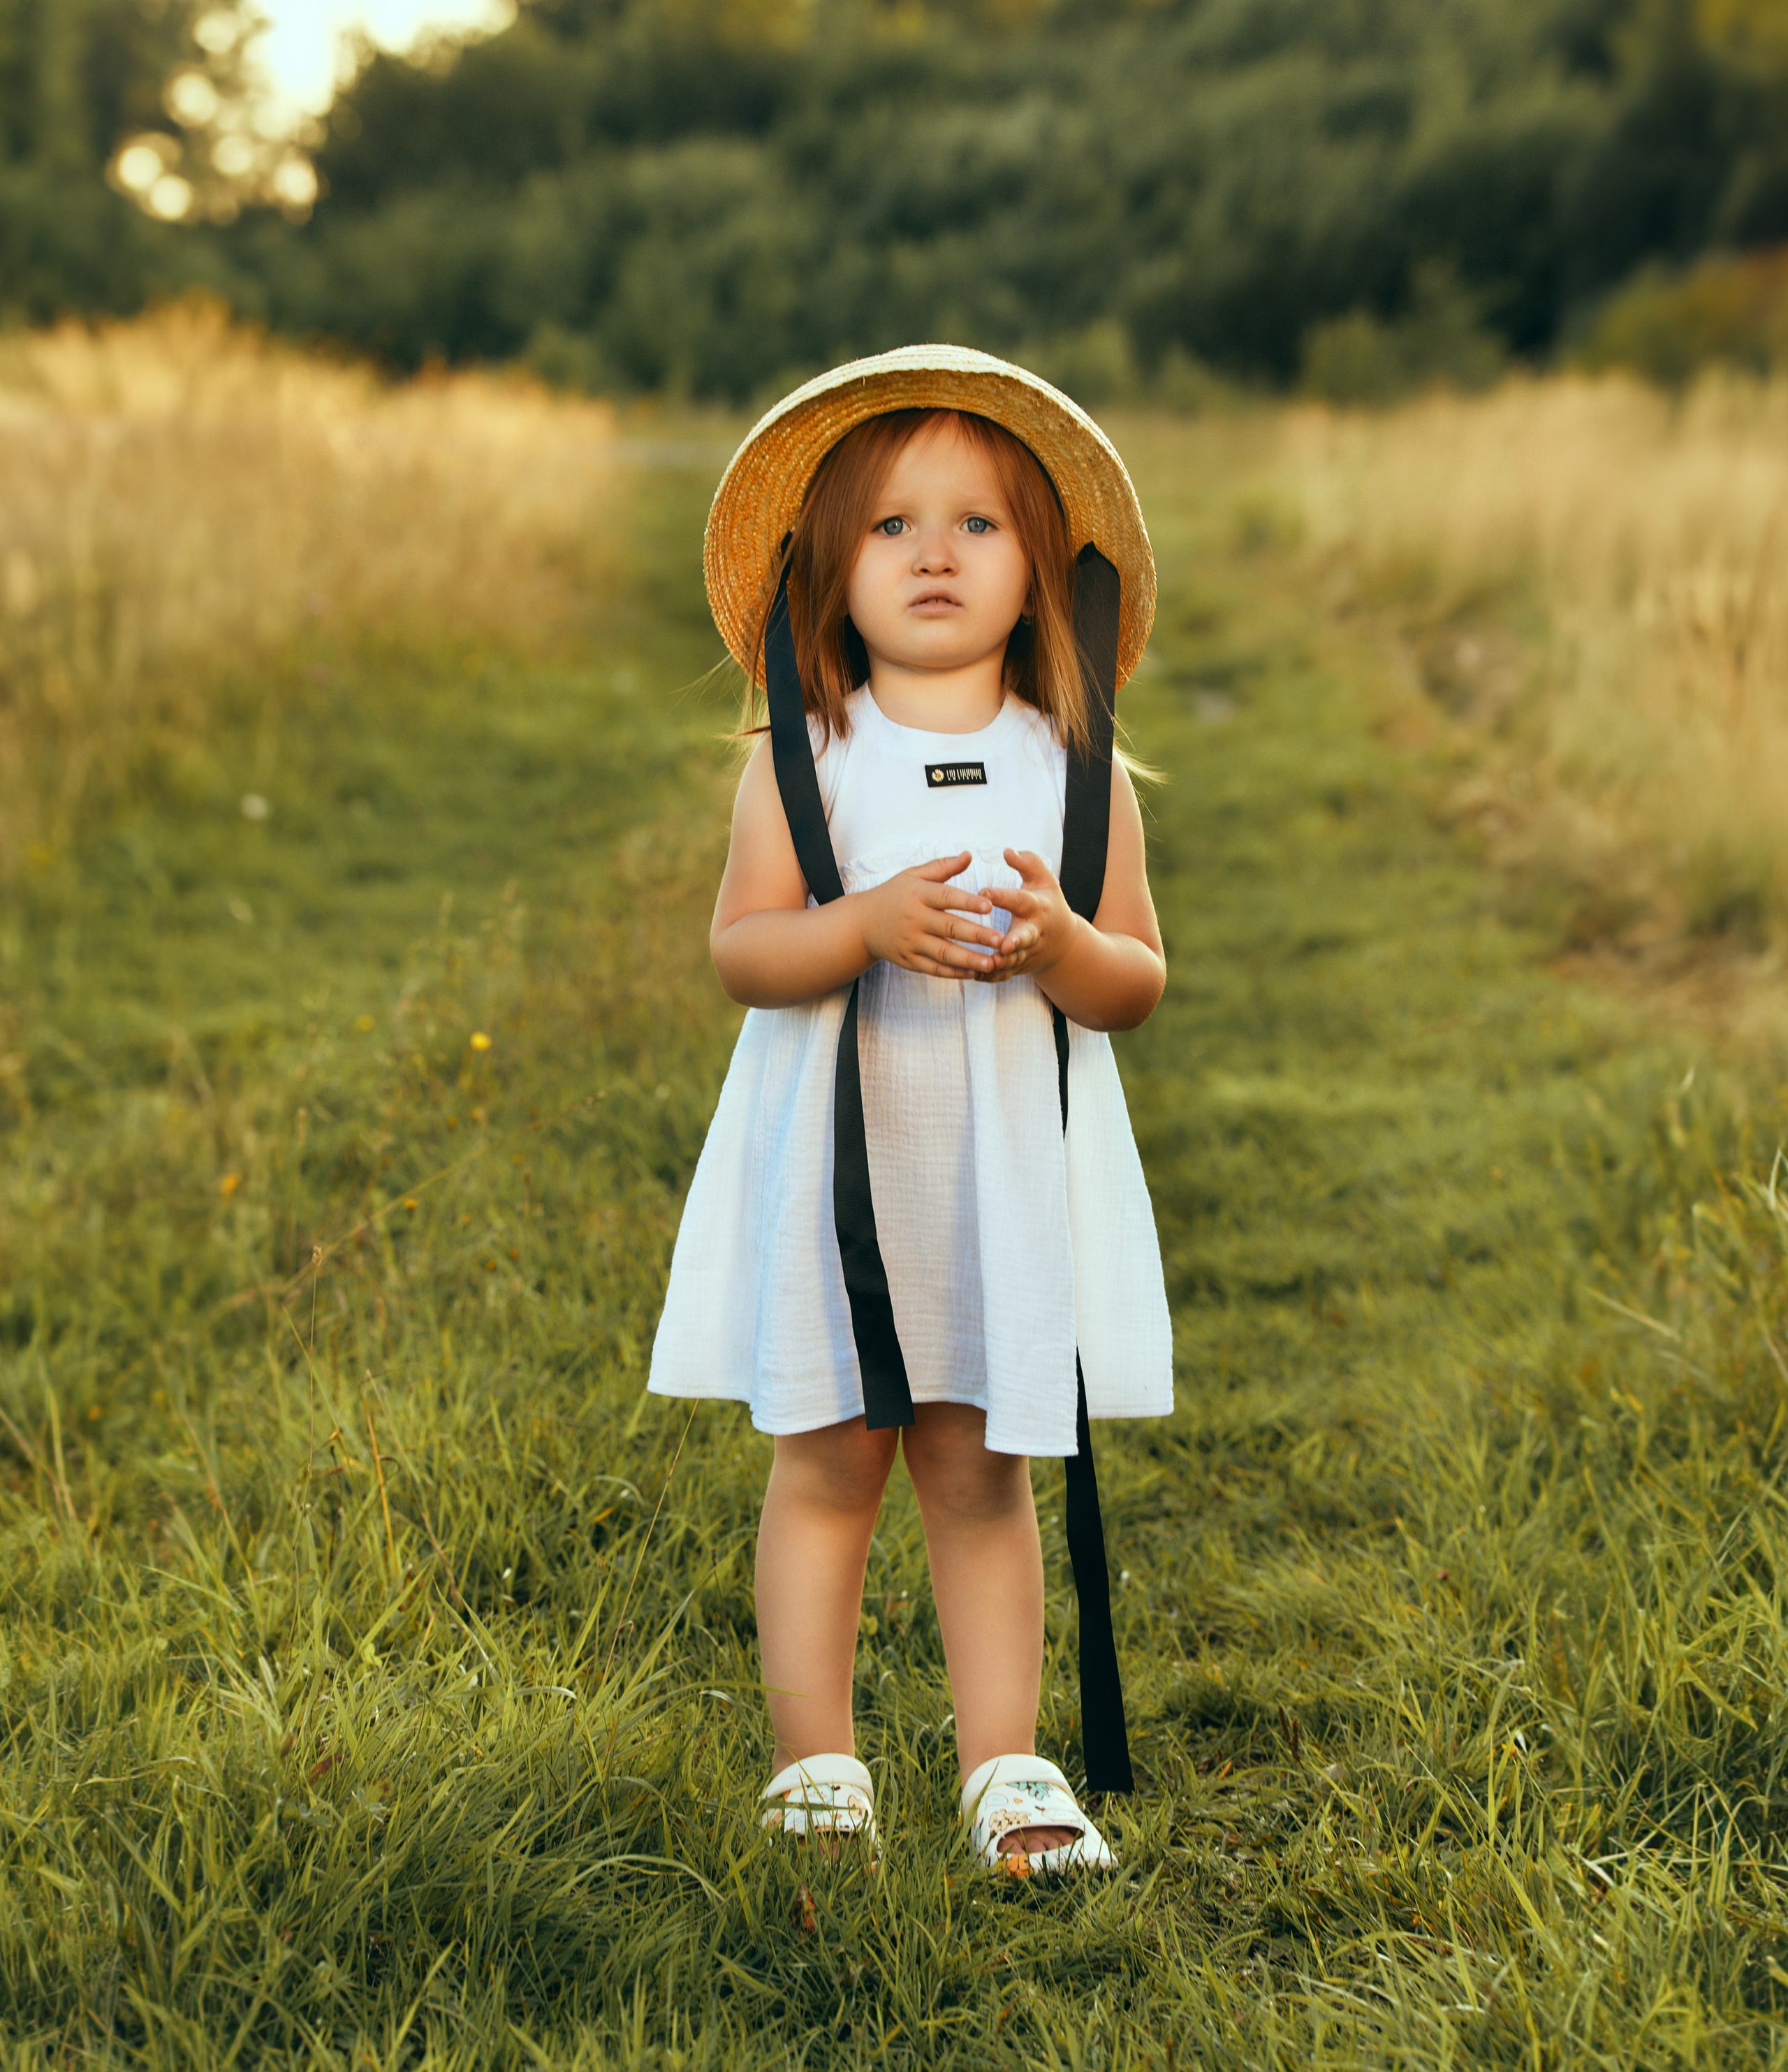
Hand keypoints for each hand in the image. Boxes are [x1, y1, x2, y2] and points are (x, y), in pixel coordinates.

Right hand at [855, 852, 1006, 978]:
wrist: (861, 923)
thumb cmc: (894, 895)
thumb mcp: (913, 875)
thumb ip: (942, 866)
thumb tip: (969, 855)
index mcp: (918, 895)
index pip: (945, 897)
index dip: (967, 902)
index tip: (989, 906)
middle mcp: (914, 920)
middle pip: (948, 928)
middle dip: (975, 935)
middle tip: (1000, 940)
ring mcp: (911, 943)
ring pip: (943, 954)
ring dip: (969, 960)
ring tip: (992, 964)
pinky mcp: (908, 961)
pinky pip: (934, 969)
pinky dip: (954, 973)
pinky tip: (974, 973)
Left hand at [977, 848, 1079, 981]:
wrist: (1062, 941)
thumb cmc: (1046, 902)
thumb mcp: (1042, 879)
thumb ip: (1027, 863)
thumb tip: (1007, 851)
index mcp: (1037, 907)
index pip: (1020, 900)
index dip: (1003, 896)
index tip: (983, 892)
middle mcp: (1034, 931)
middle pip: (1026, 937)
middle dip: (1016, 942)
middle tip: (1004, 946)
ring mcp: (1028, 952)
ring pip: (1015, 960)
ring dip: (1001, 964)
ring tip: (984, 964)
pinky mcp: (1020, 966)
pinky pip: (1005, 974)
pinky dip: (992, 976)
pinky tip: (973, 974)